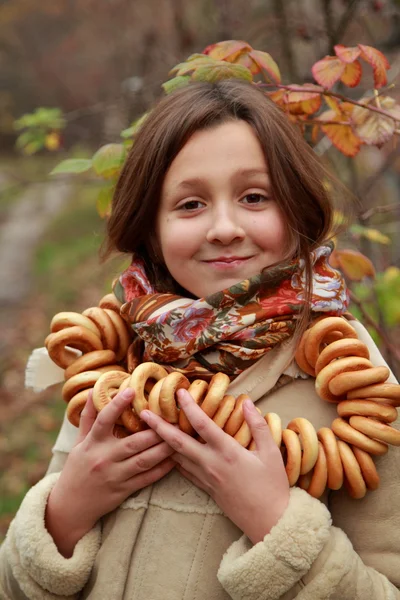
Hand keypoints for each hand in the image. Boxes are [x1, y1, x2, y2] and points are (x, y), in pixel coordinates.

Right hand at [45, 389, 174, 556]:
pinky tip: (175, 459)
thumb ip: (89, 416)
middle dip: (154, 430)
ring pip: (144, 461)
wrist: (70, 506)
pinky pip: (147, 478)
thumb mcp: (79, 442)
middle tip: (171, 417)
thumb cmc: (77, 468)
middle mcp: (104, 459)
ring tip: (179, 436)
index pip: (104, 421)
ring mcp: (115, 476)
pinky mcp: (124, 491)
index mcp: (92, 444)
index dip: (117, 405)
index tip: (130, 390)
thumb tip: (94, 391)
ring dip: (163, 448)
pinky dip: (162, 469)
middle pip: (133, 442)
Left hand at [140, 390, 289, 544]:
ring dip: (162, 442)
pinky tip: (168, 452)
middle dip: (159, 426)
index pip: (202, 424)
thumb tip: (247, 402)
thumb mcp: (271, 453)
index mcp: (227, 452)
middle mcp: (211, 464)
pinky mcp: (206, 489)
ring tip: (149, 429)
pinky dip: (174, 459)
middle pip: (178, 442)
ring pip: (177, 457)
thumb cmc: (273, 487)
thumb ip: (258, 426)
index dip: (188, 407)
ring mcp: (206, 478)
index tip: (178, 392)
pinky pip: (185, 471)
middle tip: (143, 413)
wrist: (270, 522)